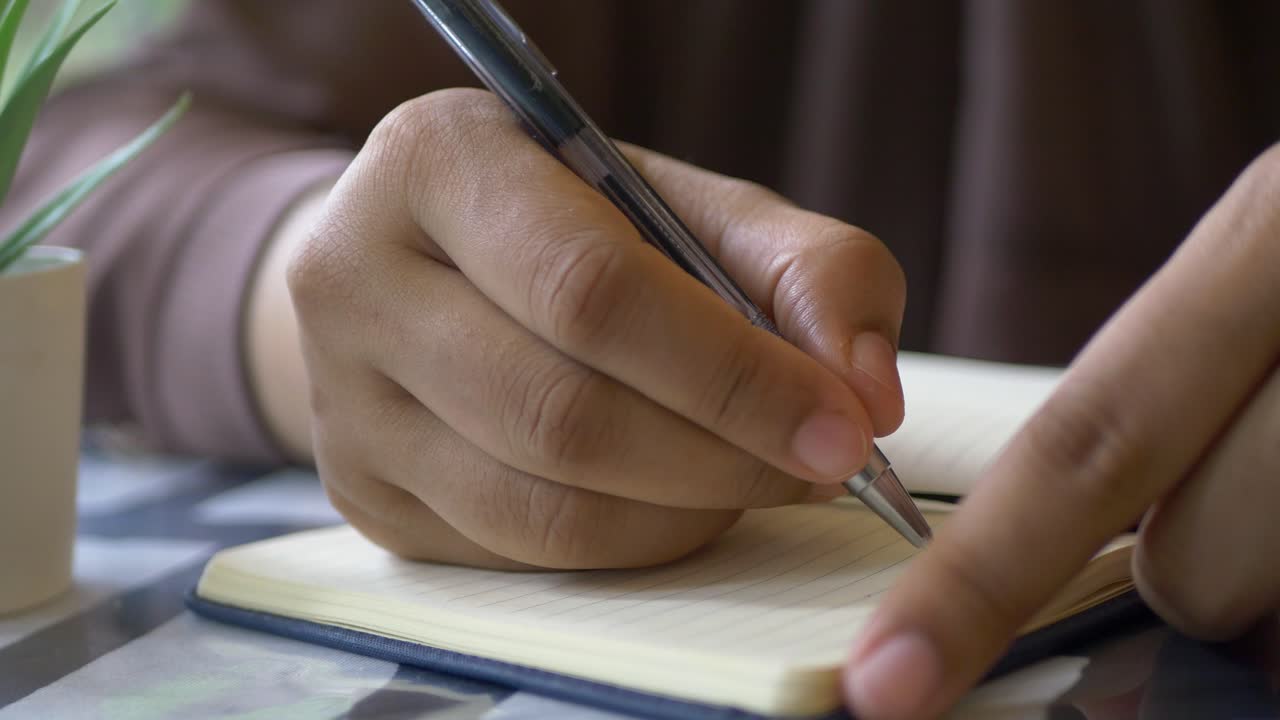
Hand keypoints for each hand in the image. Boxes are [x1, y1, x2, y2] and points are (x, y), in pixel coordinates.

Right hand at [286, 88, 905, 568]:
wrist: (419, 260)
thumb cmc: (566, 221)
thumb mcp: (685, 201)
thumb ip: (802, 266)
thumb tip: (866, 391)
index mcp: (435, 164)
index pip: (591, 291)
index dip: (732, 373)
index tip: (841, 424)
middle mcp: (356, 281)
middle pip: (563, 414)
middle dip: (723, 458)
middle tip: (818, 464)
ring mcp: (344, 403)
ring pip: (540, 507)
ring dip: (685, 513)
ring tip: (753, 478)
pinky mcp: (365, 493)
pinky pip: (520, 553)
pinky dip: (630, 543)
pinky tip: (676, 501)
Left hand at [842, 144, 1279, 717]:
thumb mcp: (1270, 282)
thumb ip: (1172, 403)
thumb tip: (1123, 560)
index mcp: (1265, 246)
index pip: (1079, 449)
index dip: (974, 581)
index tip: (889, 680)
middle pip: (1196, 566)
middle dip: (1206, 572)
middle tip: (1263, 487)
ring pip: (1266, 599)